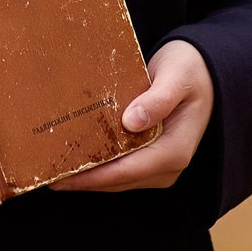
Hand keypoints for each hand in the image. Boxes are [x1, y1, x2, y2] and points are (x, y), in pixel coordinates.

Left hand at [50, 38, 213, 192]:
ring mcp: (160, 165)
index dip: (91, 177)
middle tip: (43, 173)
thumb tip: (132, 122)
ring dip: (87, 175)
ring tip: (52, 166)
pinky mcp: (152, 158)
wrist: (208, 72)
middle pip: (117, 181)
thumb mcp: (177, 77)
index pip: (125, 172)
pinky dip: (98, 165)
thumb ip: (158, 99)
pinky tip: (74, 156)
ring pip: (117, 178)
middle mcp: (167, 166)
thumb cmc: (192, 70)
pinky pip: (121, 168)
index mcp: (174, 152)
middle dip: (82, 179)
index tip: (59, 177)